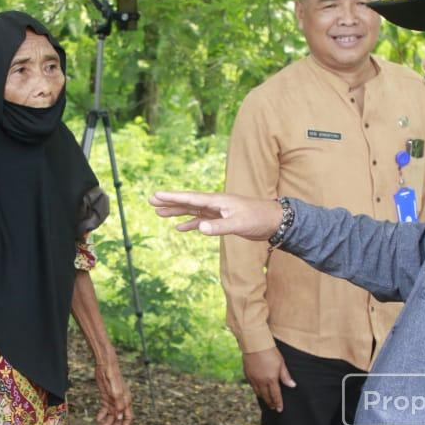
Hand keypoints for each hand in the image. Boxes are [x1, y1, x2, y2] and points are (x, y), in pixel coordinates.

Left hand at [94, 348, 132, 424]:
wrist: (105, 366)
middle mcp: (120, 402)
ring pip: (111, 416)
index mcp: (126, 401)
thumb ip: (118, 405)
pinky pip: (105, 409)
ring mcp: (113, 400)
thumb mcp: (116, 392)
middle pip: (119, 419)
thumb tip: (119, 418)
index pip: (128, 418)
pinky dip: (102, 415)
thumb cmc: (113, 377)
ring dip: (107, 424)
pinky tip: (98, 419)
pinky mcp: (106, 396)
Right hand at [149, 191, 282, 240]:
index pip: (190, 198)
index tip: (156, 195)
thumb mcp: (238, 223)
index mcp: (217, 201)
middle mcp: (215, 204)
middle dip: (169, 202)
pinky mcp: (222, 219)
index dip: (172, 197)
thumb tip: (200, 228)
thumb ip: (219, 227)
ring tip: (159, 213)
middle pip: (187, 201)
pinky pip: (201, 220)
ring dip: (176, 212)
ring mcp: (217, 211)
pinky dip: (190, 223)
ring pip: (192, 210)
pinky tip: (180, 228)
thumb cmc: (257, 219)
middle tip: (151, 201)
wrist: (273, 221)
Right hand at [243, 347, 294, 411]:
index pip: (276, 395)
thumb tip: (292, 385)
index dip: (278, 403)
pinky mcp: (247, 374)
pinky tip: (258, 390)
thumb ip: (285, 376)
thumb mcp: (281, 363)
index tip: (279, 409)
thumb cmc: (270, 352)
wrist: (255, 344)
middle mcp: (261, 381)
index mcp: (271, 379)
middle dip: (270, 403)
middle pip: (266, 396)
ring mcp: (253, 379)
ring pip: (258, 393)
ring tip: (266, 400)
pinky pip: (252, 386)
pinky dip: (256, 390)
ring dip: (263, 398)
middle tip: (273, 407)